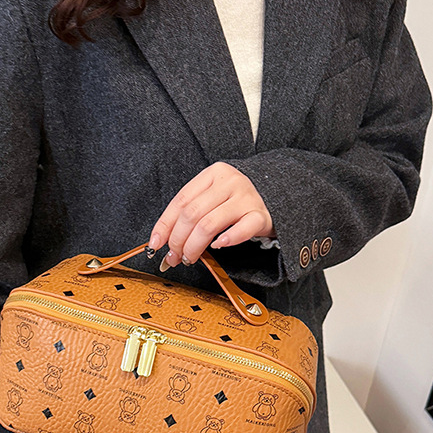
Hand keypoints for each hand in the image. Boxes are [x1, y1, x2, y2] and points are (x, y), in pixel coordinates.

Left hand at [148, 161, 274, 267]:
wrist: (277, 194)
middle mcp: (229, 183)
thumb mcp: (213, 196)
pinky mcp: (261, 215)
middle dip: (177, 240)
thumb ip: (191, 211)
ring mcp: (246, 198)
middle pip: (192, 214)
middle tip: (174, 257)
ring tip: (189, 258)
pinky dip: (227, 240)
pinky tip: (217, 247)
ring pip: (209, 224)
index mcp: (212, 175)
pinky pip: (242, 229)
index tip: (155, 244)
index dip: (165, 224)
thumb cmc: (236, 200)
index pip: (181, 201)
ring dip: (194, 246)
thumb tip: (162, 239)